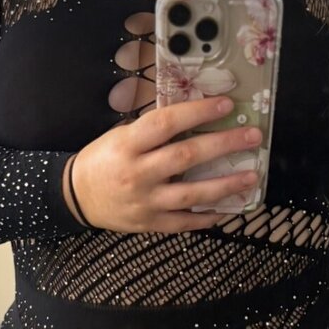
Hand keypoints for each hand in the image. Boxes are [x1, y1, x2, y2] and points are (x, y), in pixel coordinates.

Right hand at [62, 94, 262, 233]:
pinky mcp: (149, 224)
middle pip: (186, 156)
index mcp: (128, 144)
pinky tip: (228, 210)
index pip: (167, 123)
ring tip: (251, 177)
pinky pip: (184, 222)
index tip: (226, 104)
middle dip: (224, 145)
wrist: (76, 197)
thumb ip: (153, 131)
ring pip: (191, 193)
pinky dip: (207, 217)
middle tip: (252, 137)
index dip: (198, 112)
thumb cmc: (103, 160)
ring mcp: (145, 201)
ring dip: (225, 185)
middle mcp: (138, 173)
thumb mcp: (120, 136)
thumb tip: (196, 118)